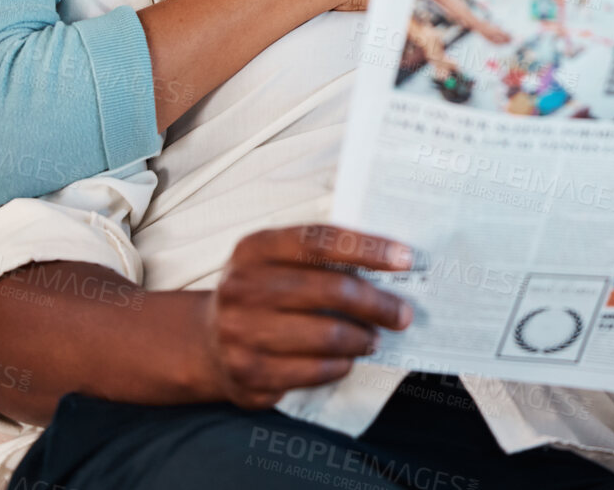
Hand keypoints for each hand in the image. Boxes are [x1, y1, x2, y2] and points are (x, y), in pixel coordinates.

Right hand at [195, 225, 414, 410]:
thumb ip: (318, 256)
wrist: (207, 341)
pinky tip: (347, 358)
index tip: (406, 259)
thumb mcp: (274, 260)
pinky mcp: (249, 374)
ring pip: (327, 335)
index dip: (367, 247)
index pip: (319, 240)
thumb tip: (390, 262)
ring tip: (374, 338)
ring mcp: (241, 333)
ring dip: (362, 338)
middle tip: (403, 314)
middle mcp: (243, 288)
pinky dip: (341, 364)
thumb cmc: (260, 293)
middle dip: (377, 303)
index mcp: (254, 249)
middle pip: (330, 290)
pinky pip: (314, 371)